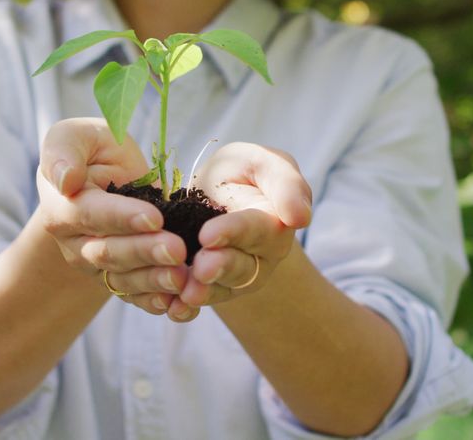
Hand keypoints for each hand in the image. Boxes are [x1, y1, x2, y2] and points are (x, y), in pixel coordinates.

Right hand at [36, 118, 197, 321]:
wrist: (106, 175)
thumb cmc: (92, 150)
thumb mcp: (76, 135)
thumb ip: (64, 151)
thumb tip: (66, 180)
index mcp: (62, 207)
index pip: (90, 215)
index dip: (121, 218)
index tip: (155, 217)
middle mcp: (75, 243)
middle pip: (109, 252)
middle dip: (145, 252)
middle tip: (178, 250)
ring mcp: (97, 266)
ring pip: (124, 279)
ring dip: (155, 280)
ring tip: (184, 278)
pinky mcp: (120, 278)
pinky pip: (137, 296)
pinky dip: (157, 303)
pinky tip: (181, 304)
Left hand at [178, 142, 312, 307]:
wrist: (213, 192)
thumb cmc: (242, 173)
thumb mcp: (261, 163)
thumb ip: (286, 183)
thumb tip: (300, 217)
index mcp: (274, 224)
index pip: (256, 229)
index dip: (233, 232)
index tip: (208, 234)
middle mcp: (258, 257)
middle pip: (241, 266)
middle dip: (220, 267)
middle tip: (200, 268)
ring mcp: (234, 277)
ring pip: (222, 288)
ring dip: (204, 292)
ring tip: (186, 293)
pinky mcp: (209, 288)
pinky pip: (199, 300)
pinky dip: (185, 307)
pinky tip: (172, 309)